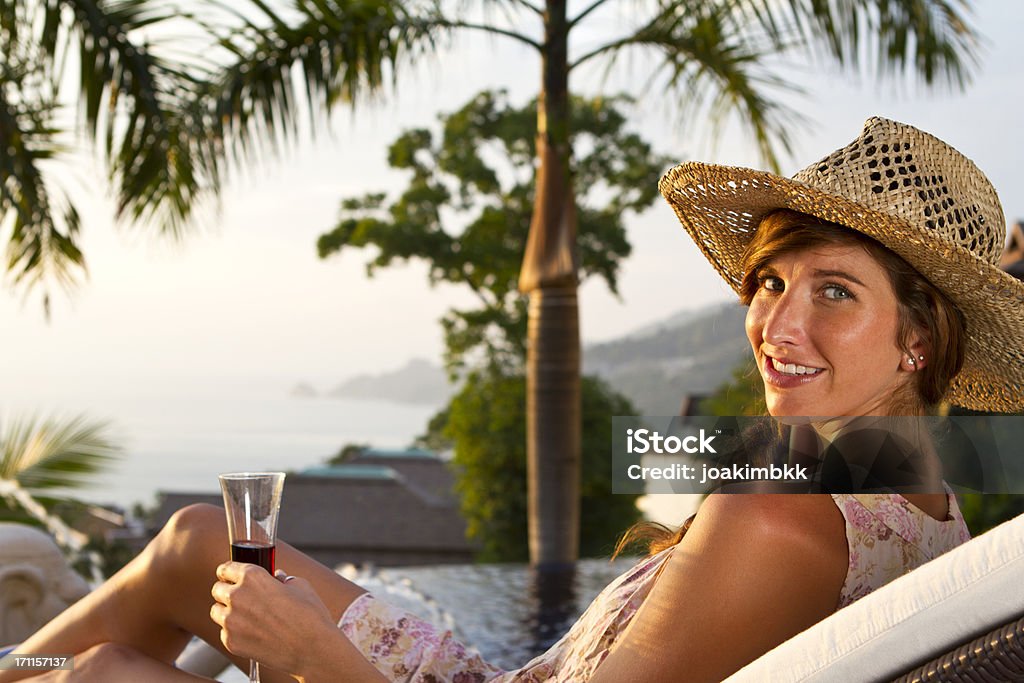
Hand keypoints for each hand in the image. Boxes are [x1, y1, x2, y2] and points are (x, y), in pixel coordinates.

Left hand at [210, 562, 339, 674]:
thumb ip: (282, 579)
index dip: (230, 572)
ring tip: (247, 617)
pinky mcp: (231, 642)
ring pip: (217, 611)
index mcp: (252, 576)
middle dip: (228, 591)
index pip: (226, 568)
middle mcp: (237, 596)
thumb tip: (277, 578)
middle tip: (243, 597)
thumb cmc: (310, 616)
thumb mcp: (300, 586)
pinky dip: (234, 632)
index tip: (231, 576)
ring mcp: (231, 621)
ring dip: (227, 611)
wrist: (313, 650)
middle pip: (217, 589)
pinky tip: (252, 633)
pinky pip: (224, 632)